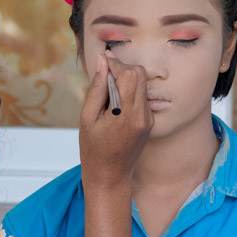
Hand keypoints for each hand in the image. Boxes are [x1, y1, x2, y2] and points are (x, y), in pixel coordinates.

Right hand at [79, 53, 153, 190]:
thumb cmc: (93, 149)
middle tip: (104, 75)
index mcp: (126, 114)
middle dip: (122, 69)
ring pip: (142, 84)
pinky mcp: (149, 122)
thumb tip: (102, 62)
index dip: (115, 63)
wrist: (110, 176)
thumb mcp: (87, 118)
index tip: (103, 59)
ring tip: (107, 93)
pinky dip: (129, 92)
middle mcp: (143, 115)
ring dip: (126, 80)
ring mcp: (148, 119)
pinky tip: (115, 105)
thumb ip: (97, 88)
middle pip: (139, 75)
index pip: (128, 74)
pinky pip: (141, 97)